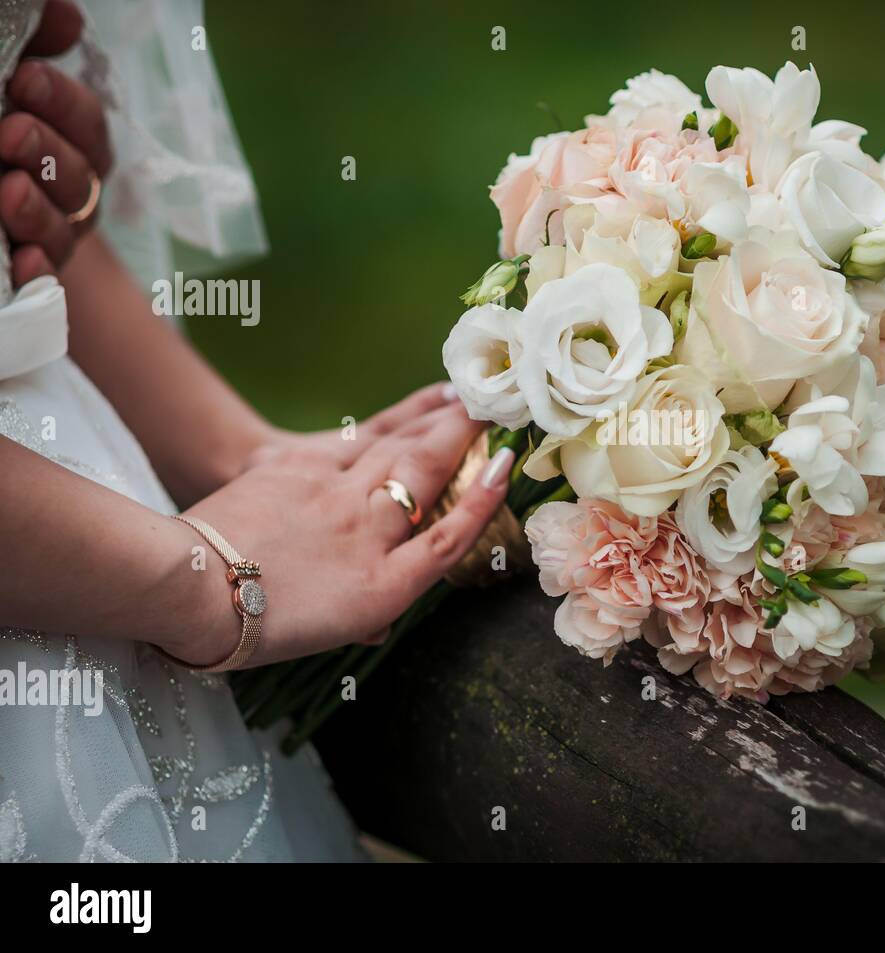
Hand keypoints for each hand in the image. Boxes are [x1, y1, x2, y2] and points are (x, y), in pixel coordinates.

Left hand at [0, 0, 112, 283]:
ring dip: (39, 210)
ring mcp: (53, 231)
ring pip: (65, 226)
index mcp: (70, 138)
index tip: (23, 79)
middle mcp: (69, 187)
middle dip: (48, 153)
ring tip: (8, 193)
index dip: (62, 102)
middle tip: (9, 132)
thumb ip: (32, 46)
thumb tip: (66, 14)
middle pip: (81, 175)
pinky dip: (37, 270)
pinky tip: (22, 260)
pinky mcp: (32, 269)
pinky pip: (45, 278)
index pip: (84, 120)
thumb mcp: (4, 81)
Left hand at [159, 397, 513, 667]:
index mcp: (383, 587)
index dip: (484, 502)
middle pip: (428, 476)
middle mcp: (368, 534)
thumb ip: (367, 615)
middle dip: (466, 439)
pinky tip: (416, 406)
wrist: (191, 588)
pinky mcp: (300, 467)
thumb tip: (381, 621)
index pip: (451, 538)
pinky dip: (394, 420)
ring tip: (467, 400)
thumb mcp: (329, 632)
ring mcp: (334, 495)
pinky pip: (358, 438)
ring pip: (398, 449)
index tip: (505, 468)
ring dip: (437, 421)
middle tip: (496, 410)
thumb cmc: (262, 622)